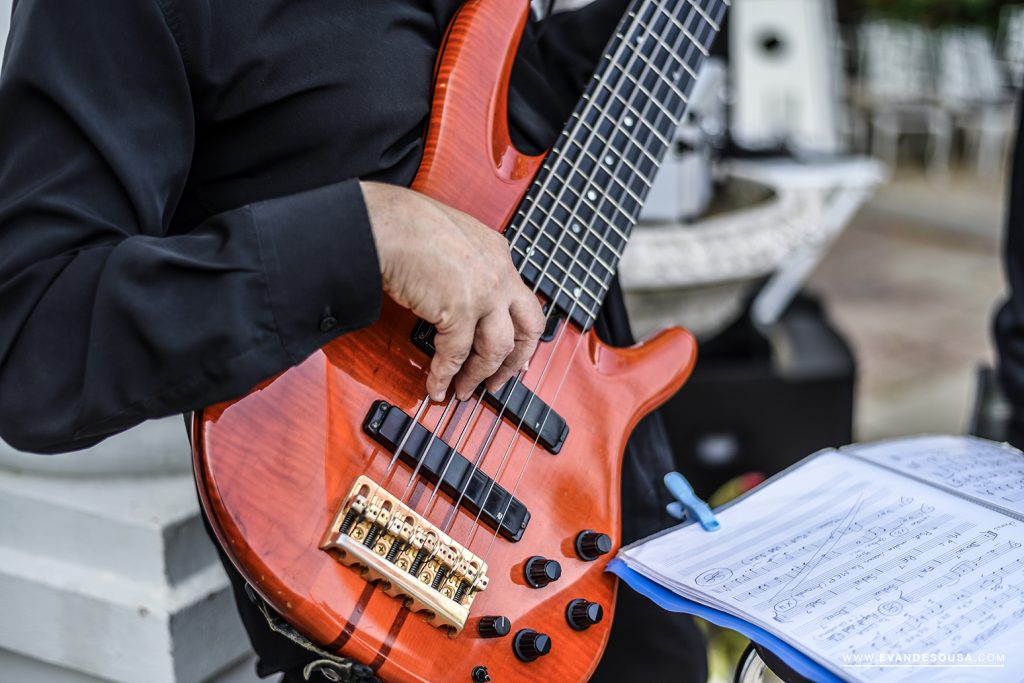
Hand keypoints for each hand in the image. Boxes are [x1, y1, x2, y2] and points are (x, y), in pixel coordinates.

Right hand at [361, 181, 545, 401]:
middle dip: (515, 362)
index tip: (519, 353)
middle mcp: (499, 274)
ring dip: (479, 376)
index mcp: (498, 253)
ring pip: (497, 349)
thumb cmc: (405, 225)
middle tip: (499, 381)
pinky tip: (436, 386)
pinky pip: (456, 356)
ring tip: (463, 390)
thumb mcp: (451, 238)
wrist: (386, 224)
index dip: (522, 333)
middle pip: (528, 328)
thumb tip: (453, 291)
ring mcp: (484, 293)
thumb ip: (463, 266)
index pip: (523, 301)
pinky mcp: (459, 310)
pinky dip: (444, 375)